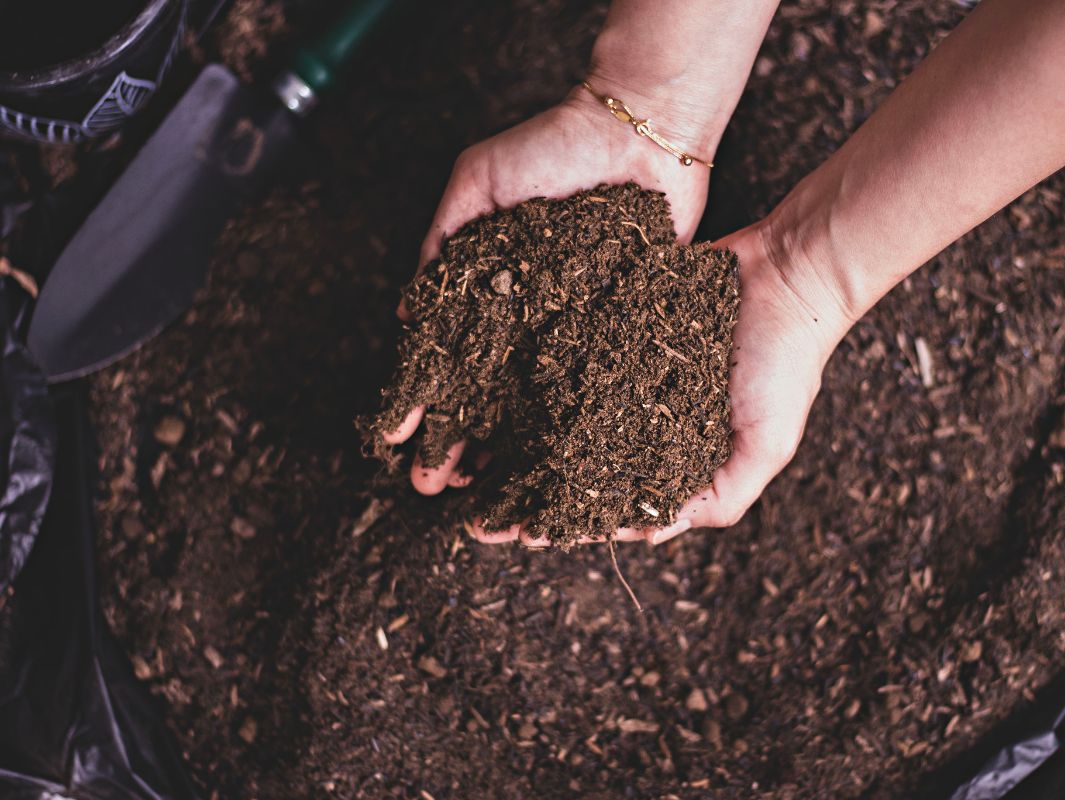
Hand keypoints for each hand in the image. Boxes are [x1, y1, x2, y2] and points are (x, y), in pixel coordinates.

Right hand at [386, 86, 715, 494]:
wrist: (641, 133)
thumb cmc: (554, 146)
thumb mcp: (479, 179)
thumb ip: (442, 238)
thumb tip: (408, 315)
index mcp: (488, 285)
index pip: (445, 356)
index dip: (419, 399)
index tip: (394, 441)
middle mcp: (527, 315)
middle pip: (485, 393)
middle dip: (457, 441)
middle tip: (433, 487)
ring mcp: (573, 326)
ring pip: (534, 403)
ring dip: (507, 450)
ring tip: (484, 491)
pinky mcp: (620, 329)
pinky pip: (591, 384)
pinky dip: (572, 424)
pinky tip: (553, 461)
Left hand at [468, 217, 857, 546]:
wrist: (787, 271)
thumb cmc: (785, 363)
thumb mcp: (766, 444)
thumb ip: (720, 497)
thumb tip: (648, 537)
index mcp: (678, 458)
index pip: (612, 503)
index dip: (565, 523)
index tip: (515, 535)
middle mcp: (647, 423)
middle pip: (573, 469)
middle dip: (527, 494)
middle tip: (474, 516)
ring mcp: (628, 377)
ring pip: (560, 419)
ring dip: (518, 445)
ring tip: (469, 466)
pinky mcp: (616, 332)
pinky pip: (568, 362)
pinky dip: (534, 382)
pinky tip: (492, 396)